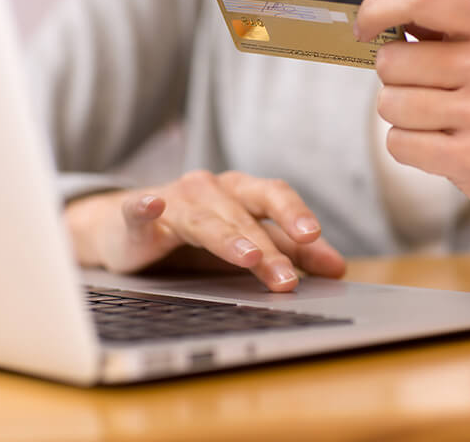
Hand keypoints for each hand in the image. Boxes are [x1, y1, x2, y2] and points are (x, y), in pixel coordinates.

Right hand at [66, 170, 345, 291]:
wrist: (131, 229)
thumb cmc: (197, 236)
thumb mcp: (248, 243)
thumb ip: (291, 252)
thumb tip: (338, 267)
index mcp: (241, 192)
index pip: (274, 196)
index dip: (294, 214)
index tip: (315, 237)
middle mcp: (212, 190)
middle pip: (245, 212)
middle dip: (269, 245)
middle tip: (287, 278)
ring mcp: (175, 201)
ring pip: (205, 219)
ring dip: (228, 238)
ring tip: (250, 258)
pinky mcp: (137, 218)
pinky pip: (139, 209)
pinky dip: (145, 207)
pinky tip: (153, 205)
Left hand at [355, 0, 469, 223]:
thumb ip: (429, 7)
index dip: (376, 9)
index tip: (363, 28)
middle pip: (390, 62)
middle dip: (393, 77)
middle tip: (424, 86)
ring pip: (389, 105)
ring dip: (399, 113)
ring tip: (435, 116)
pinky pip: (398, 143)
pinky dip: (406, 145)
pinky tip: (437, 143)